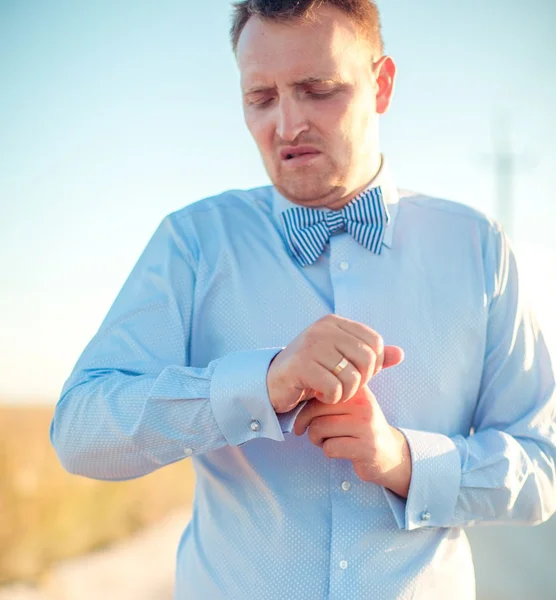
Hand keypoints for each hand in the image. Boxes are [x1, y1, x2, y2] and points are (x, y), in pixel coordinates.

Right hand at [267, 314, 403, 413]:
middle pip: (367, 359)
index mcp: (335, 323)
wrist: (274, 383)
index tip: (358, 375)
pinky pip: (334, 388)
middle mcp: (323, 329)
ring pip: (352, 376)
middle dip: (361, 380)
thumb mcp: (342, 360)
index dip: (374, 364)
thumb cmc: (312, 371)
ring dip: (346, 393)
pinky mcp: (301, 365)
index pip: (375, 342)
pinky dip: (331, 398)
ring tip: (333, 392)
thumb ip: (370, 357)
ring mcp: (311, 345)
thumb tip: (400, 354)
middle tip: (345, 388)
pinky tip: (320, 395)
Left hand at [293, 385, 411, 497]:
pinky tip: (339, 450)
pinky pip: (330, 447)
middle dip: (307, 423)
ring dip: (317, 439)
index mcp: (357, 389)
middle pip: (316, 409)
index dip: (306, 406)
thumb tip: (299, 392)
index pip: (319, 391)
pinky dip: (328, 451)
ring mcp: (366, 426)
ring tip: (327, 440)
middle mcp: (363, 404)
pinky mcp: (366, 448)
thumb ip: (331, 395)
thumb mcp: (351, 404)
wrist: (389, 452)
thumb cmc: (360, 427)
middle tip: (313, 431)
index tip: (306, 416)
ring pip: (319, 428)